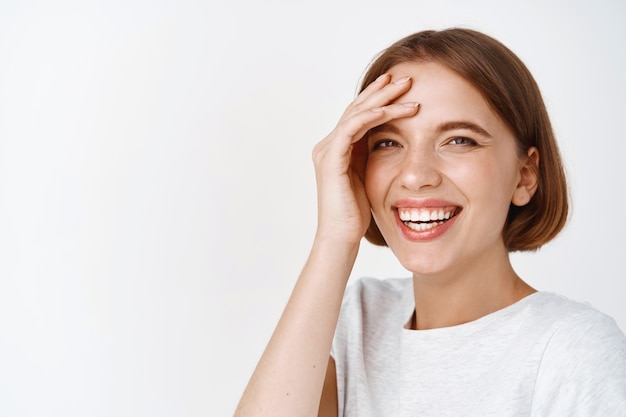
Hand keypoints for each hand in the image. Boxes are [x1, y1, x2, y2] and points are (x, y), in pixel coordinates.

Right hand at [311, 73, 419, 244]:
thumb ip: (373, 157)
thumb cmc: (356, 214)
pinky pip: (351, 130)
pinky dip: (371, 117)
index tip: (400, 85)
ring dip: (381, 99)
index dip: (378, 98)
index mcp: (337, 149)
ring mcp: (327, 151)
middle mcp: (328, 145)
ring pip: (355, 114)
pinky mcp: (330, 160)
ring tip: (405, 88)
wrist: (340, 237)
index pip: (358, 114)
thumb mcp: (369, 178)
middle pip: (356, 108)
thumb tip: (394, 142)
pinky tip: (390, 110)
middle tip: (405, 76)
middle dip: (381, 91)